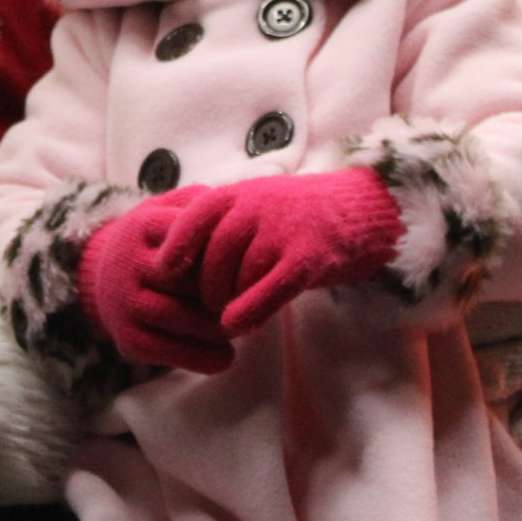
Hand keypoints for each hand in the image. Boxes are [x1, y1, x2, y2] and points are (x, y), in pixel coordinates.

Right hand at [78, 190, 235, 373]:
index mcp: (142, 225)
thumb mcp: (171, 210)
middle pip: (189, 281)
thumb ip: (202, 202)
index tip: (251, 262)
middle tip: (255, 299)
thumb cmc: (158, 242)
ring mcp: (123, 303)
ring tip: (242, 326)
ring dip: (218, 327)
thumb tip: (237, 205)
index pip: (190, 236)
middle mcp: (127, 263)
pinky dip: (202, 358)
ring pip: (180, 317)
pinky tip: (226, 356)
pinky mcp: (126, 338)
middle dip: (226, 292)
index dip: (226, 253)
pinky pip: (168, 352)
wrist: (106, 277)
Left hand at [111, 169, 405, 338]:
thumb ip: (219, 226)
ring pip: (238, 276)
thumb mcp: (253, 206)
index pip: (195, 216)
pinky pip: (269, 289)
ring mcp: (283, 232)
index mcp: (239, 194)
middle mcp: (257, 208)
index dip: (176, 245)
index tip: (162, 271)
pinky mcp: (308, 258)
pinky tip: (239, 326)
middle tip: (206, 307)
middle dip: (205, 288)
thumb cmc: (296, 216)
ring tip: (226, 315)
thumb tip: (175, 262)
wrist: (360, 211)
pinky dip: (249, 311)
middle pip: (213, 257)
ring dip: (227, 302)